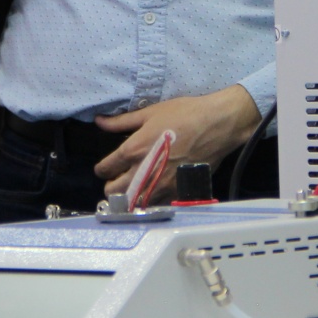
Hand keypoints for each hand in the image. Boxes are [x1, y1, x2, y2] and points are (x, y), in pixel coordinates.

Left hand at [93, 85, 261, 198]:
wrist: (217, 125)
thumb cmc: (185, 115)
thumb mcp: (150, 113)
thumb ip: (122, 122)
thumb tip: (100, 122)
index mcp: (133, 150)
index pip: (106, 168)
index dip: (102, 168)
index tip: (106, 167)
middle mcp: (144, 172)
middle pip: (114, 191)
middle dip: (111, 186)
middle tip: (117, 179)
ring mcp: (161, 185)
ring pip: (133, 202)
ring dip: (129, 197)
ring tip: (133, 188)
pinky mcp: (177, 192)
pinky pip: (156, 204)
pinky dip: (150, 200)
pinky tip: (153, 191)